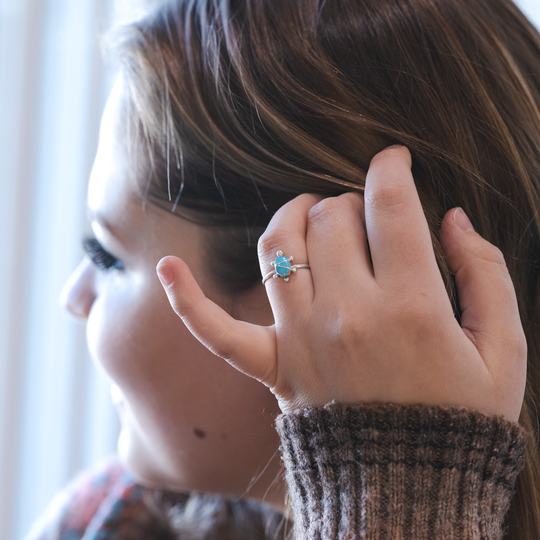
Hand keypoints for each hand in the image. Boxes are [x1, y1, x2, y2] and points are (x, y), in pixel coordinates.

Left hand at [156, 146, 526, 420]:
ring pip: (278, 248)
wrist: (407, 486)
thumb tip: (453, 217)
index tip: (393, 160)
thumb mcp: (501, 349)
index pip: (391, 206)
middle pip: (332, 219)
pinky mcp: (273, 367)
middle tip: (362, 213)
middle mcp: (349, 315)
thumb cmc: (459, 415)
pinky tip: (164, 266)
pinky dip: (186, 298)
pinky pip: (215, 332)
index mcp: (411, 305)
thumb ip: (485, 274)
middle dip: (348, 201)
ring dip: (293, 217)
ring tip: (309, 213)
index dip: (391, 168)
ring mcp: (302, 340)